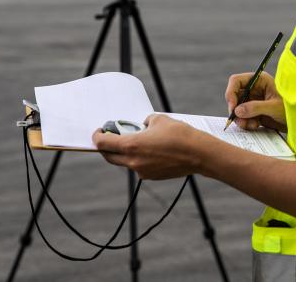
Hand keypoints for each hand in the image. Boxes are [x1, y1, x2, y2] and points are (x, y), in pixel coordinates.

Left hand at [91, 115, 210, 179]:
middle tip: (110, 137)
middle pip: (109, 156)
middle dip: (106, 147)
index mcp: (131, 145)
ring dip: (124, 153)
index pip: (103, 144)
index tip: (99, 131)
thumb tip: (142, 126)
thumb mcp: (159, 119)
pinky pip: (138, 167)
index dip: (97, 137)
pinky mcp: (152, 176)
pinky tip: (151, 150)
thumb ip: (145, 122)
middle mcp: (133, 161)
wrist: (198, 154)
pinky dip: (138, 159)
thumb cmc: (179, 134)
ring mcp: (142, 171)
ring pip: (125, 162)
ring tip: (136, 141)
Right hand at [225, 71, 285, 130]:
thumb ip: (255, 107)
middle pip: (234, 96)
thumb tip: (237, 111)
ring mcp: (254, 101)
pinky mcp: (254, 112)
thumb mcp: (274, 107)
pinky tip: (255, 126)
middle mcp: (254, 89)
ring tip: (251, 125)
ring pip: (237, 108)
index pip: (237, 81)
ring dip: (240, 118)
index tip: (232, 107)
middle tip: (239, 121)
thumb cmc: (292, 108)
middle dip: (235, 109)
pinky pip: (243, 117)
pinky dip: (246, 123)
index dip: (231, 93)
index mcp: (259, 80)